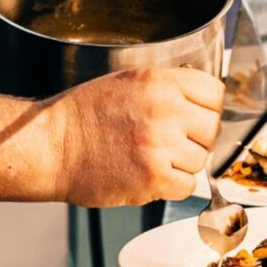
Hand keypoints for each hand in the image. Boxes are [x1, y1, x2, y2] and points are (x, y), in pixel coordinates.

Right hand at [54, 67, 223, 206]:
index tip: (198, 116)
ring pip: (201, 159)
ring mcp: (160, 143)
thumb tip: (203, 102)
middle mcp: (164, 108)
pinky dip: (173, 185)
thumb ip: (169, 87)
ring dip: (183, 163)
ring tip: (154, 157)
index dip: (208, 107)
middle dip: (197, 137)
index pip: (215, 92)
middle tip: (174, 141)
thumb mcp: (129, 81)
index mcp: (159, 81)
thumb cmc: (85, 114)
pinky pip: (188, 185)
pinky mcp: (153, 176)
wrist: (52, 145)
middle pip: (212, 127)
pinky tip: (151, 175)